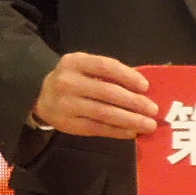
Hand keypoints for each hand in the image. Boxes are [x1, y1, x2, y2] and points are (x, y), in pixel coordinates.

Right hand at [31, 53, 158, 138]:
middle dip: (134, 102)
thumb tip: (144, 88)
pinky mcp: (68, 124)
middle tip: (153, 110)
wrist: (42, 96)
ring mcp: (66, 104)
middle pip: (107, 92)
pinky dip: (117, 131)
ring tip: (148, 125)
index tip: (145, 87)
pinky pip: (97, 128)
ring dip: (130, 120)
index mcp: (75, 62)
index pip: (105, 67)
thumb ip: (110, 73)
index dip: (127, 76)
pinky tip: (132, 133)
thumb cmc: (75, 79)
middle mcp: (67, 82)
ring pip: (103, 113)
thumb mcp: (86, 67)